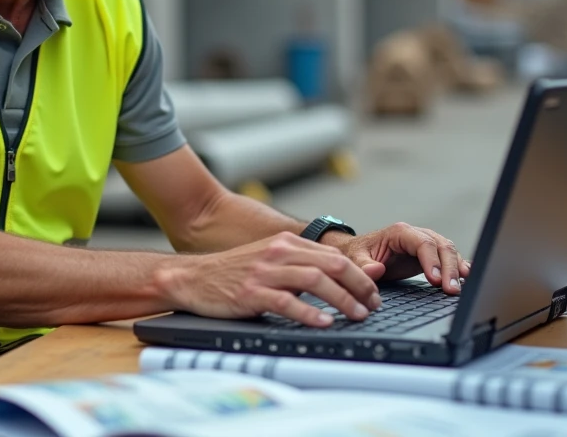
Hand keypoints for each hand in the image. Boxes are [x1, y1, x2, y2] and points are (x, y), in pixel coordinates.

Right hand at [155, 232, 381, 327]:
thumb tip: (336, 277)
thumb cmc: (233, 273)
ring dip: (342, 299)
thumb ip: (299, 264)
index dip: (359, 274)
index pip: (333, 256)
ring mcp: (264, 272)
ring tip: (357, 314)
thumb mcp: (269, 259)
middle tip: (373, 305)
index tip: (373, 291)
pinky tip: (323, 323)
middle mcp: (278, 253)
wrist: (193, 277)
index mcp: (286, 243)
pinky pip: (287, 302)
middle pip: (331, 265)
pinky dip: (309, 313)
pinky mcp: (251, 293)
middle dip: (358, 285)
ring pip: (315, 281)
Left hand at [331, 222, 470, 293]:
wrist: (360, 252)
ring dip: (456, 269)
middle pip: (440, 246)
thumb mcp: (356, 259)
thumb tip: (376, 270)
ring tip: (459, 288)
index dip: (431, 261)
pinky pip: (449, 257)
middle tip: (451, 290)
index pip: (423, 243)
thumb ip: (364, 266)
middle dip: (449, 268)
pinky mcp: (430, 254)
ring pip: (448, 251)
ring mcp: (425, 243)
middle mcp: (416, 234)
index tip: (435, 280)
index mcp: (399, 232)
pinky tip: (466, 277)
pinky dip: (458, 266)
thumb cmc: (358, 254)